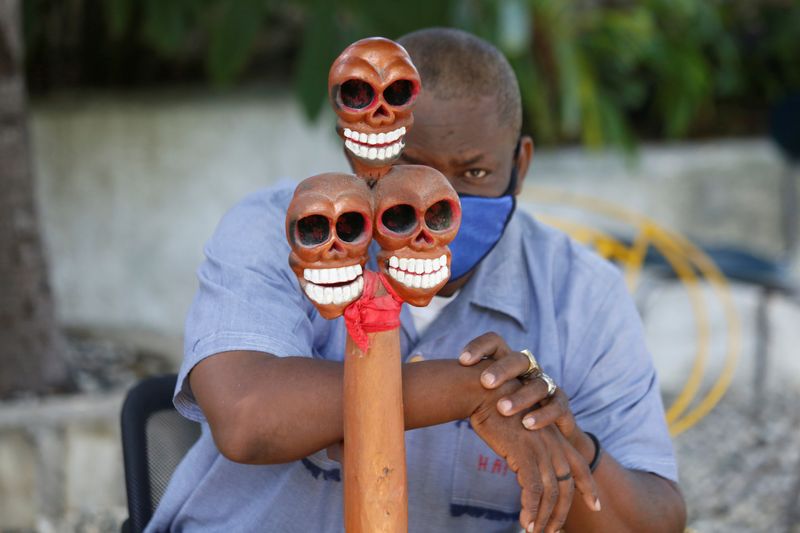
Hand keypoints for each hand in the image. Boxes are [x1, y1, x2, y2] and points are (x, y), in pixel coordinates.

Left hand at [459, 332, 578, 443]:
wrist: (546, 432)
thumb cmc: (506, 410)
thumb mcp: (484, 396)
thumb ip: (460, 384)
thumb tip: (416, 367)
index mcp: (507, 361)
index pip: (495, 342)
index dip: (479, 347)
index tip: (462, 360)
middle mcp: (529, 369)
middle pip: (518, 359)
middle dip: (501, 370)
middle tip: (484, 383)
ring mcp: (547, 385)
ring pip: (538, 383)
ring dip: (520, 396)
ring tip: (502, 409)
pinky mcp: (562, 405)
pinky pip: (557, 405)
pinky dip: (543, 414)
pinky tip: (528, 424)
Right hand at [470, 381, 599, 532]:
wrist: (483, 389)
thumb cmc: (494, 407)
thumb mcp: (519, 428)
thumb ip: (529, 447)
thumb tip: (524, 468)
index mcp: (555, 436)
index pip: (580, 466)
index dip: (589, 488)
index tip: (596, 506)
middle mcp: (553, 444)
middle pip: (567, 488)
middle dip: (561, 514)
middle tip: (553, 532)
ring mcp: (540, 449)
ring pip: (551, 494)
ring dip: (544, 518)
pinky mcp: (523, 454)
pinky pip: (532, 491)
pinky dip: (530, 511)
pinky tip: (525, 524)